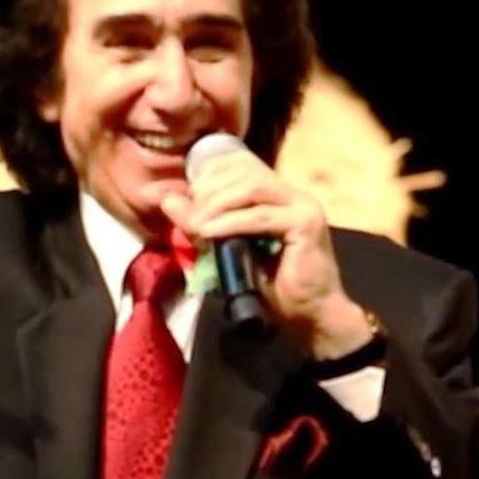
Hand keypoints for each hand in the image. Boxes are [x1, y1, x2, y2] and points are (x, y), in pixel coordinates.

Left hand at [160, 151, 374, 358]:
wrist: (309, 316)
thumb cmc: (272, 286)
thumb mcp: (226, 249)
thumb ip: (202, 224)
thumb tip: (169, 201)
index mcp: (276, 195)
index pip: (241, 162)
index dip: (211, 173)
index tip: (190, 196)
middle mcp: (291, 194)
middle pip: (244, 171)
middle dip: (210, 190)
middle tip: (192, 216)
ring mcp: (302, 206)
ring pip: (252, 187)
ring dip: (218, 204)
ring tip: (199, 225)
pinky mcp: (306, 224)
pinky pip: (261, 216)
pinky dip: (231, 223)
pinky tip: (210, 233)